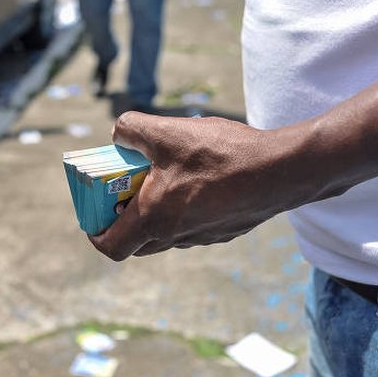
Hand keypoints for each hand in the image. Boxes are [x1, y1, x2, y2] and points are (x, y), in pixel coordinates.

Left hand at [89, 112, 321, 261]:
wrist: (281, 171)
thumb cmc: (221, 155)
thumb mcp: (167, 131)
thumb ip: (130, 129)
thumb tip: (117, 134)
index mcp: (153, 219)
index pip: (111, 247)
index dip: (96, 233)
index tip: (96, 213)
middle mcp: (175, 237)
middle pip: (136, 242)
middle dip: (124, 219)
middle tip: (127, 188)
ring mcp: (203, 237)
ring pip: (166, 233)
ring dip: (155, 212)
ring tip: (163, 176)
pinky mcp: (225, 230)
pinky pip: (192, 226)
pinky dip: (183, 209)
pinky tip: (197, 178)